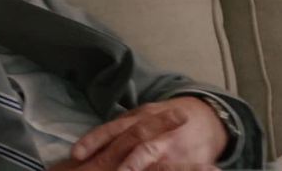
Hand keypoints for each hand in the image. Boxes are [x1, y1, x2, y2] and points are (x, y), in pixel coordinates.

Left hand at [63, 97, 228, 170]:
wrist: (205, 115)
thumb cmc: (163, 119)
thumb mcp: (140, 117)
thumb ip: (120, 129)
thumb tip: (91, 143)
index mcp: (137, 118)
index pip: (111, 129)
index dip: (94, 140)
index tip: (76, 153)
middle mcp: (152, 128)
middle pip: (129, 141)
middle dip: (112, 154)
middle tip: (96, 168)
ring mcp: (170, 143)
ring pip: (151, 153)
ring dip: (138, 163)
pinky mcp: (189, 156)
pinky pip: (180, 167)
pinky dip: (178, 168)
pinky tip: (180, 168)